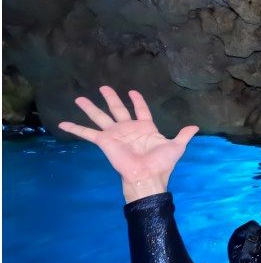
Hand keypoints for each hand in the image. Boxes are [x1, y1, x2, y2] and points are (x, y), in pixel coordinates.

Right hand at [58, 86, 198, 201]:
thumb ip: (184, 135)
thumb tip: (195, 127)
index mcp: (145, 128)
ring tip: (79, 98)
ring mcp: (115, 134)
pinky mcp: (104, 142)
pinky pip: (87, 133)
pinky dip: (75, 128)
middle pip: (117, 109)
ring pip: (100, 116)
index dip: (137, 101)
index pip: (140, 110)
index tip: (132, 91)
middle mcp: (128, 129)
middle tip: (104, 87)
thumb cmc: (162, 163)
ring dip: (90, 108)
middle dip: (111, 98)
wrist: (148, 175)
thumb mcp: (176, 146)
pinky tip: (63, 123)